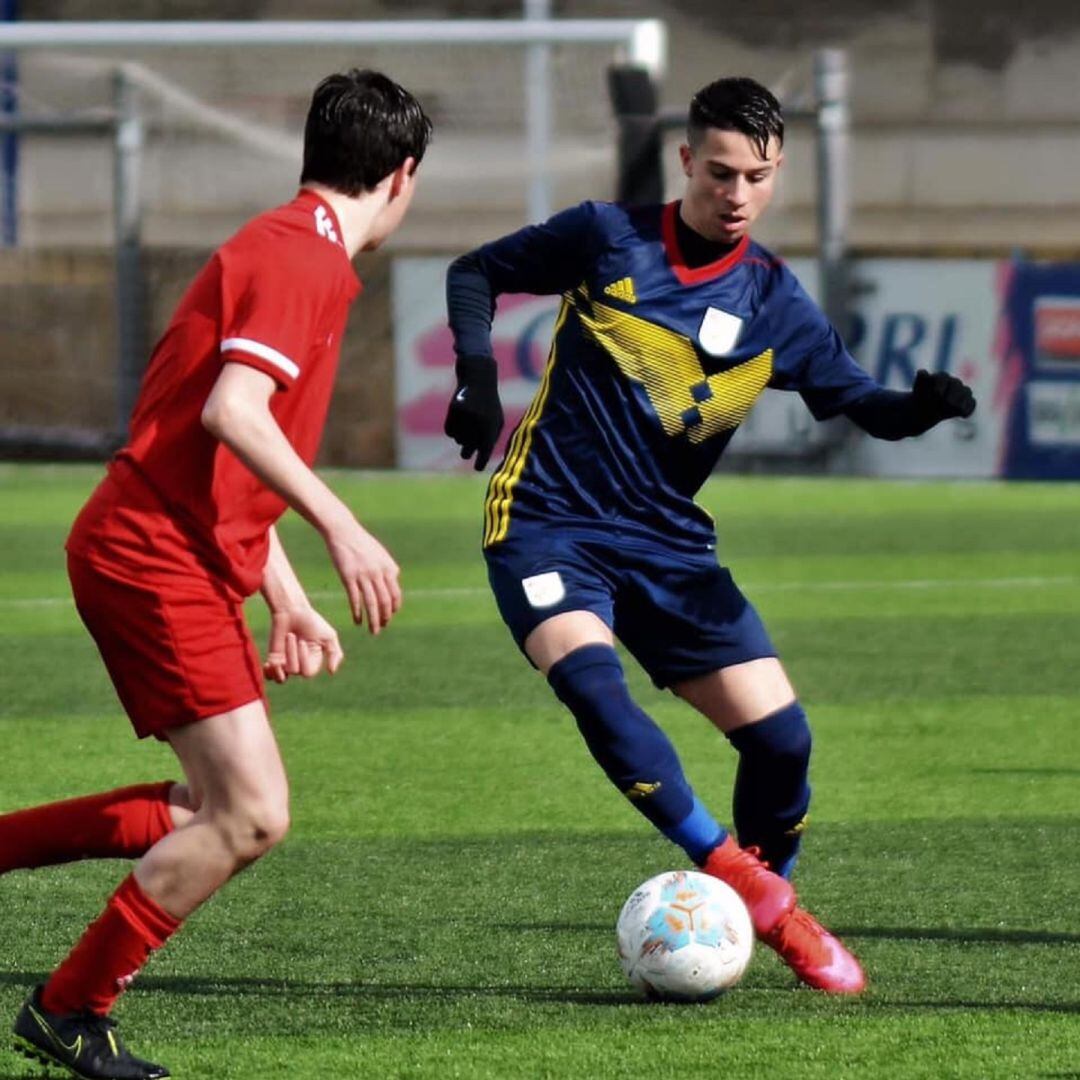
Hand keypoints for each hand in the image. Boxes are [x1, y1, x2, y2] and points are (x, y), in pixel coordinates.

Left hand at [264, 607, 343, 683]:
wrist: (292, 610)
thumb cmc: (312, 621)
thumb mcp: (329, 636)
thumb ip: (335, 654)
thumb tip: (332, 672)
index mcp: (314, 660)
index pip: (308, 673)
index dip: (304, 660)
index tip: (302, 642)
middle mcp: (301, 664)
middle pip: (295, 672)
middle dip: (292, 654)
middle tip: (291, 635)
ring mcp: (286, 663)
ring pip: (281, 678)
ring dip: (279, 668)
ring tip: (276, 659)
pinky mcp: (274, 659)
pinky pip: (270, 677)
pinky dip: (269, 674)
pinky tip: (269, 663)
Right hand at [323, 517, 401, 633]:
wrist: (344, 532)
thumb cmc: (362, 543)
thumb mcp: (381, 554)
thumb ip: (388, 569)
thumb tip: (394, 582)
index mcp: (389, 568)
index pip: (395, 595)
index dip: (393, 609)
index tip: (389, 617)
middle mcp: (378, 573)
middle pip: (385, 602)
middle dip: (385, 618)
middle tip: (381, 628)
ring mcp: (363, 575)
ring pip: (371, 604)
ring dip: (373, 620)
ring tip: (373, 631)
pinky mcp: (349, 577)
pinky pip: (355, 599)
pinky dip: (358, 613)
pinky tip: (358, 621)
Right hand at [444, 354, 503, 470]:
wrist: (479, 379)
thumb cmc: (490, 404)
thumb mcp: (496, 420)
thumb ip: (491, 440)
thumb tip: (481, 458)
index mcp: (491, 427)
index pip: (485, 452)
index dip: (480, 463)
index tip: (477, 468)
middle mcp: (478, 424)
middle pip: (467, 450)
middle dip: (466, 453)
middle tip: (466, 454)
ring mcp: (465, 417)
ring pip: (458, 440)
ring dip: (461, 437)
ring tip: (468, 424)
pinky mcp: (454, 410)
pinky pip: (449, 431)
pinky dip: (452, 430)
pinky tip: (459, 420)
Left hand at [912, 369, 975, 421]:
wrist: (925, 410)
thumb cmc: (921, 398)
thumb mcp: (917, 390)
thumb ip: (921, 379)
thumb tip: (922, 372)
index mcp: (940, 377)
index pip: (942, 377)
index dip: (941, 384)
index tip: (936, 392)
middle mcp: (953, 382)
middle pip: (956, 383)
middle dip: (952, 392)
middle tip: (947, 401)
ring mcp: (961, 391)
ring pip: (966, 392)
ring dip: (961, 400)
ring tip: (955, 408)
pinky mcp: (966, 402)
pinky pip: (972, 404)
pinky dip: (969, 409)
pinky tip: (963, 416)